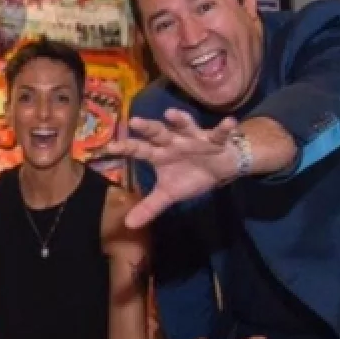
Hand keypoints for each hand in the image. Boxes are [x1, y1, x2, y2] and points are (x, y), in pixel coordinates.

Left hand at [103, 109, 242, 227]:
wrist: (219, 168)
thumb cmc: (189, 175)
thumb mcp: (169, 193)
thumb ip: (149, 207)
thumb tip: (129, 224)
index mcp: (160, 154)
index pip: (139, 150)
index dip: (126, 148)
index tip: (110, 147)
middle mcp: (173, 142)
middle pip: (158, 133)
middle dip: (148, 128)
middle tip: (134, 122)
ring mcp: (194, 138)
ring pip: (185, 126)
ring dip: (180, 120)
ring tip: (171, 114)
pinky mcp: (215, 140)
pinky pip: (220, 134)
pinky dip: (225, 128)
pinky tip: (229, 123)